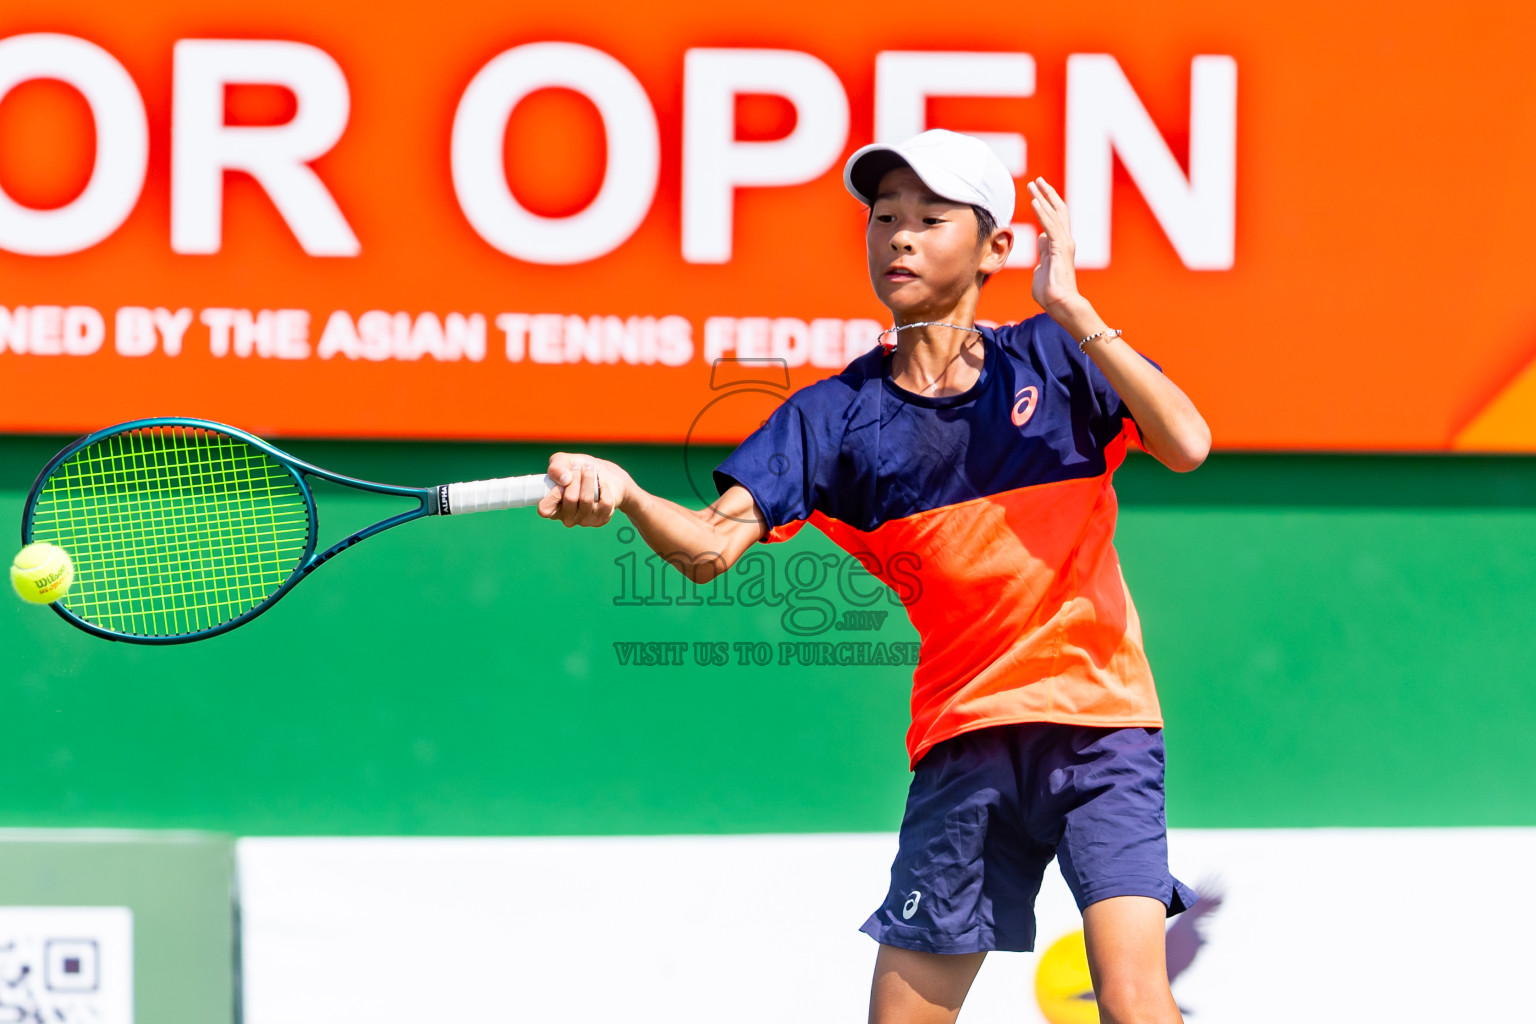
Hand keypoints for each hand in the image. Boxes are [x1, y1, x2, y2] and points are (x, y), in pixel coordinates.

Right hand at [537, 452, 630, 527]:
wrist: (605, 474)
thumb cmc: (578, 469)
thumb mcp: (562, 462)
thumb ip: (556, 468)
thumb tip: (565, 479)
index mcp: (552, 507)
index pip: (545, 510)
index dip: (554, 494)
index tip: (564, 478)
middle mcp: (567, 518)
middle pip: (570, 498)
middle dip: (576, 477)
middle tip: (578, 467)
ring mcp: (584, 520)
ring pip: (586, 499)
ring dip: (589, 478)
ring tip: (590, 469)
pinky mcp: (601, 519)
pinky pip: (604, 502)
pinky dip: (604, 488)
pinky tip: (602, 484)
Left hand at [1027, 177, 1082, 317]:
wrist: (1060, 304)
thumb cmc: (1050, 292)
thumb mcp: (1041, 268)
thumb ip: (1042, 253)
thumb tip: (1041, 240)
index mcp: (1059, 245)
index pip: (1053, 218)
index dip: (1045, 203)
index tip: (1036, 192)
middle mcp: (1064, 240)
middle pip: (1057, 210)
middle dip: (1047, 193)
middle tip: (1037, 180)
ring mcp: (1064, 243)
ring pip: (1054, 214)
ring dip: (1043, 197)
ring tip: (1034, 184)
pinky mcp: (1060, 249)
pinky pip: (1050, 226)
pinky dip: (1042, 213)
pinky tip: (1035, 201)